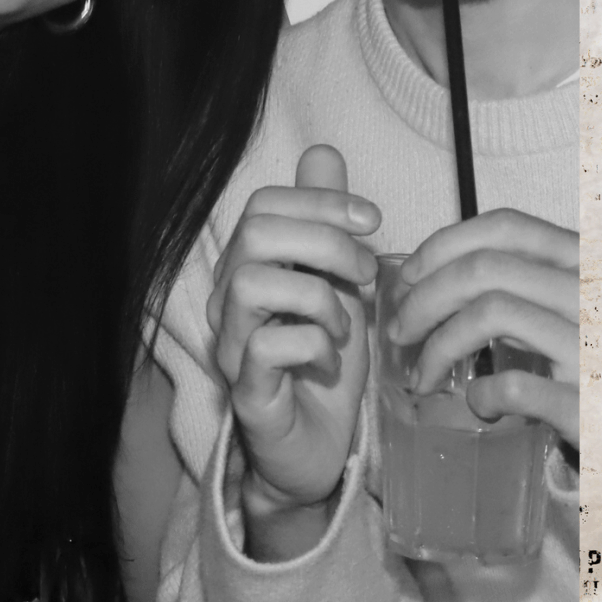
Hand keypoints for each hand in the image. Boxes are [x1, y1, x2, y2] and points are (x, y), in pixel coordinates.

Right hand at [207, 145, 379, 552]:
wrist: (318, 449)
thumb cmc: (322, 361)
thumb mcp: (337, 281)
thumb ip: (325, 221)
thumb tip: (322, 153)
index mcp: (249, 266)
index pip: (265, 204)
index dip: (322, 201)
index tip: (374, 222)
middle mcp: (227, 301)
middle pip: (256, 234)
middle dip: (326, 243)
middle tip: (368, 275)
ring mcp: (231, 346)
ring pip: (252, 284)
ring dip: (318, 296)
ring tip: (346, 324)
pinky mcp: (246, 392)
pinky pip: (266, 346)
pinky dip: (312, 344)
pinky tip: (330, 360)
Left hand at [392, 210, 578, 450]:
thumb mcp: (576, 306)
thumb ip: (528, 282)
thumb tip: (439, 276)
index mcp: (588, 263)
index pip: (508, 226)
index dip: (445, 244)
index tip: (409, 275)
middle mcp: (594, 294)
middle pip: (484, 269)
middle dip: (424, 298)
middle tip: (400, 330)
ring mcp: (593, 345)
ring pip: (489, 314)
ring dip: (438, 346)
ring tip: (422, 374)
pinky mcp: (587, 402)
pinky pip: (512, 385)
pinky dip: (481, 395)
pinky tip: (478, 406)